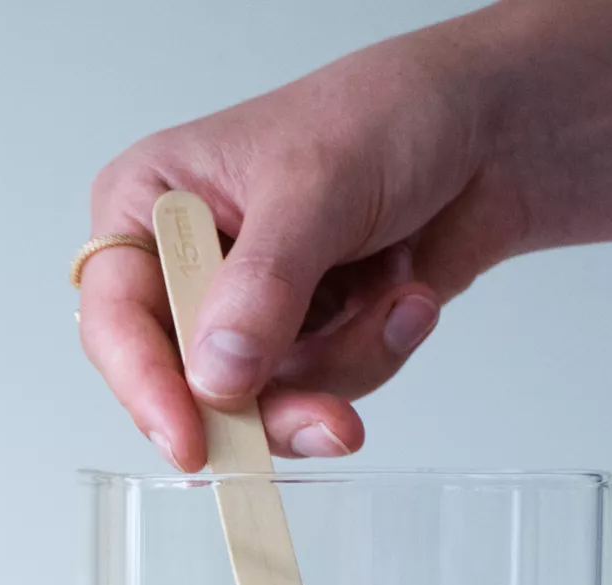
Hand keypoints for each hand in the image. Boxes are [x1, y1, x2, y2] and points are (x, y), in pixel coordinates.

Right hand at [78, 11, 522, 467]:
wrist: (495, 130)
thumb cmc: (389, 114)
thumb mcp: (314, 187)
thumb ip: (263, 285)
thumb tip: (217, 374)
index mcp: (151, 205)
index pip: (116, 321)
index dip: (146, 389)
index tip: (189, 444)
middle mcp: (188, 266)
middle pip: (187, 386)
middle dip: (271, 404)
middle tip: (329, 419)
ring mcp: (247, 312)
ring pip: (264, 403)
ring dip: (345, 363)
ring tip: (398, 298)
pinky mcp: (303, 343)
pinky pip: (322, 395)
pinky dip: (374, 353)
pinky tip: (407, 295)